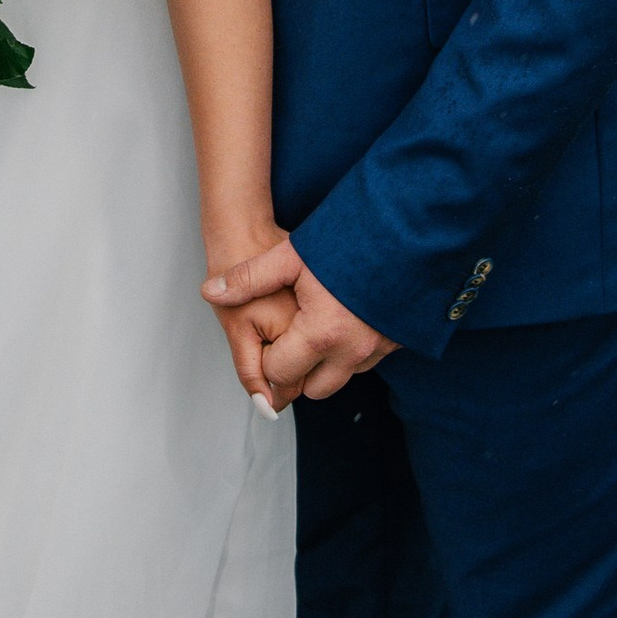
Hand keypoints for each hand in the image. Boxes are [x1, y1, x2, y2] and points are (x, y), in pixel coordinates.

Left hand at [203, 236, 394, 404]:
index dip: (268, 356)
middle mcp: (352, 351)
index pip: (278, 372)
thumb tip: (210, 291)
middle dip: (297, 370)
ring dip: (326, 363)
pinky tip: (344, 321)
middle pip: (311, 389)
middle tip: (291, 335)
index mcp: (320, 334)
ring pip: (341, 378)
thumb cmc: (348, 239)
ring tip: (318, 325)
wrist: (406, 228)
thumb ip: (249, 278)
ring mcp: (378, 350)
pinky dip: (350, 352)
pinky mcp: (397, 343)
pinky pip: (365, 363)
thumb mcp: (291, 255)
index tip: (270, 334)